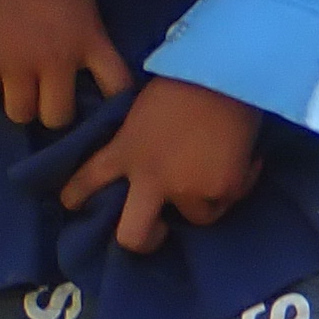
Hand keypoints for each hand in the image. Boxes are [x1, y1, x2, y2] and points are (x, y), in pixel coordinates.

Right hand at [0, 0, 134, 130]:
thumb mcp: (85, 3)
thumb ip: (88, 37)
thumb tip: (86, 63)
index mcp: (89, 42)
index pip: (117, 88)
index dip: (115, 99)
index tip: (105, 100)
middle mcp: (56, 62)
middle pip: (58, 116)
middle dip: (54, 112)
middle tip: (47, 98)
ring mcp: (17, 66)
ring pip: (20, 114)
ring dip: (20, 104)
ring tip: (17, 89)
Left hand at [62, 78, 262, 253]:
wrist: (221, 76)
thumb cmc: (181, 82)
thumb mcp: (140, 115)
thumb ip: (137, 144)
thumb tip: (156, 163)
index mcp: (125, 152)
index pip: (86, 182)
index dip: (76, 197)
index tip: (74, 204)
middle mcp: (151, 180)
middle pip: (133, 236)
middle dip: (143, 242)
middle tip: (157, 232)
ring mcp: (187, 189)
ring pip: (197, 217)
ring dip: (204, 201)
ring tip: (217, 176)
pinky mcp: (222, 189)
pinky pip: (230, 199)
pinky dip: (237, 183)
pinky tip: (243, 162)